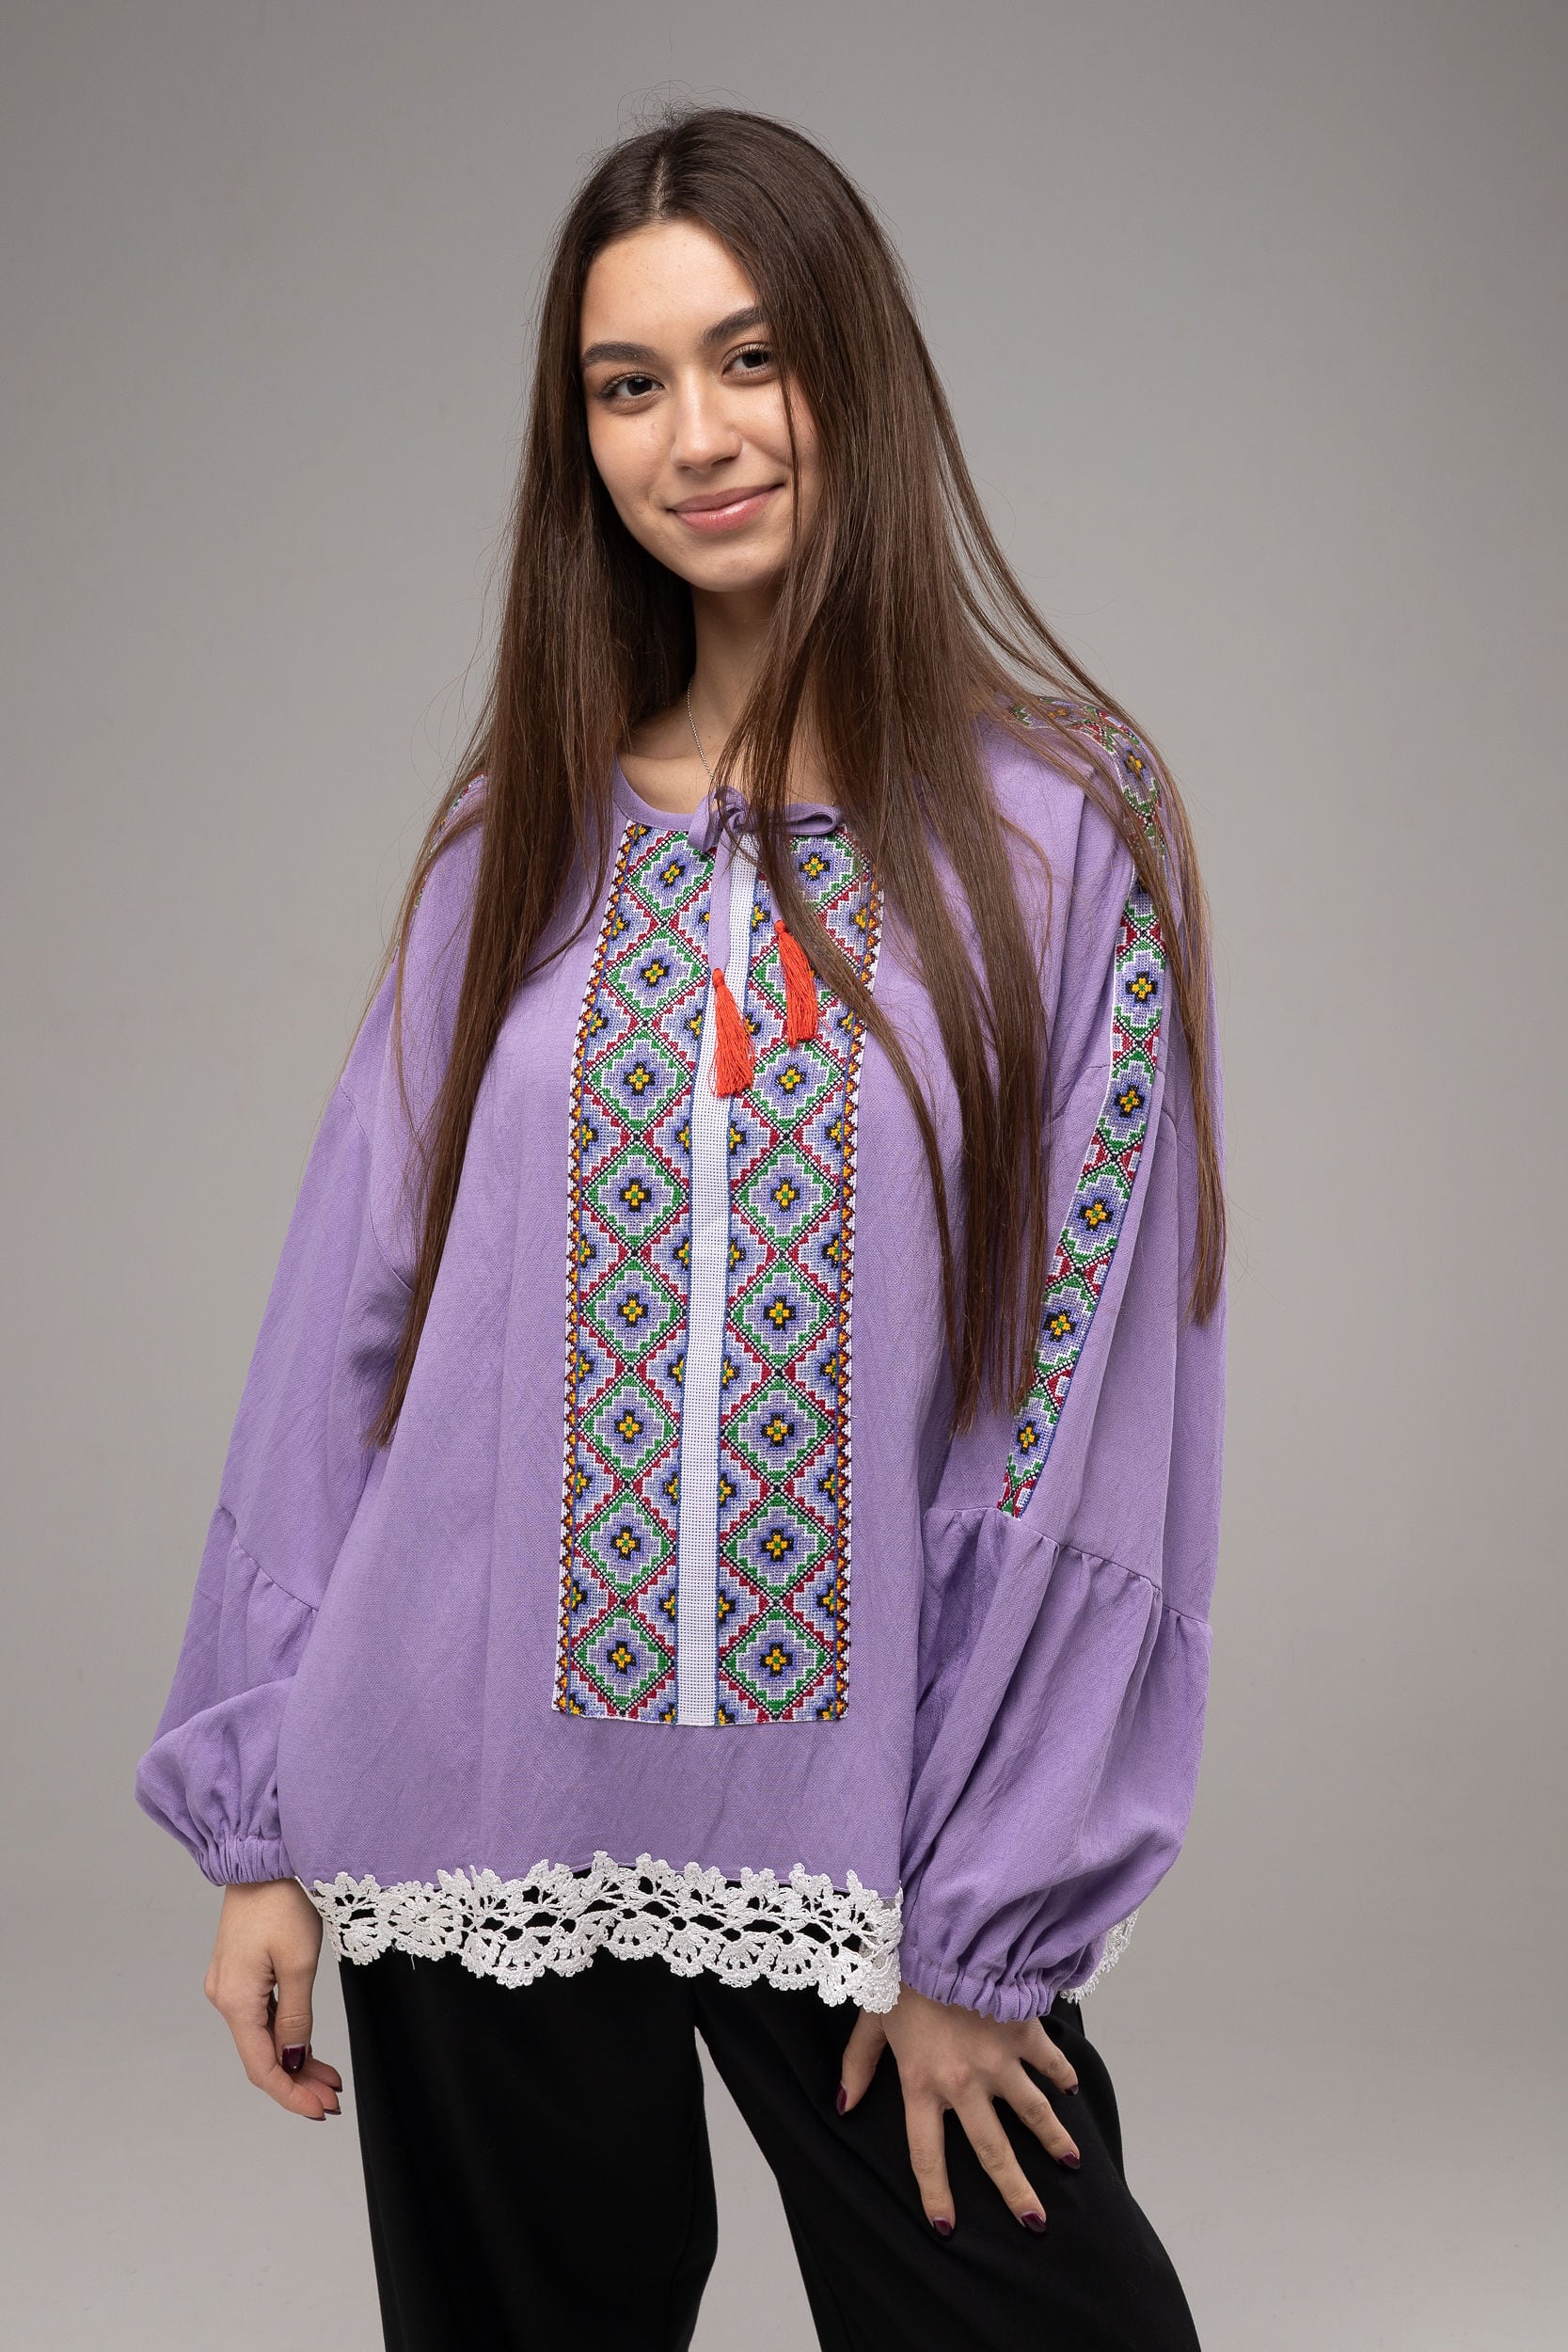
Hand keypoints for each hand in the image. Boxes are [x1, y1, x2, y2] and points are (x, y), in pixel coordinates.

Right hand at [204, 1879, 342, 2120]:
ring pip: (263, 2037)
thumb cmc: (282, 1901)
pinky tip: (307, 2047)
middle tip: (332, 2099)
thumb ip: (296, 2016)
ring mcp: (231, 1984)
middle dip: (297, 2081)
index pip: (262, 2067)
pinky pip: (262, 2015)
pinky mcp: (240, 1971)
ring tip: (328, 2079)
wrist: (262, 1857)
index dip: (291, 2094)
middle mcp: (225, 1997)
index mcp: (236, 2000)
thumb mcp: (299, 1962)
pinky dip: (285, 2034)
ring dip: (294, 2060)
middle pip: (261, 2055)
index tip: (321, 2110)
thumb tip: (293, 2059)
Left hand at [839, 1983, 1079, 2234]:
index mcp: (922, 2083)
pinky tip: (1072, 2090)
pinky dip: (1063, 2076)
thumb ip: (858, 2064)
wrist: (943, 1933)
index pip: (926, 2154)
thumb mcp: (870, 2017)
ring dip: (1054, 2141)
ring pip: (1033, 2113)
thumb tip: (843, 2105)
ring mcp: (999, 2060)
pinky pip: (1048, 2062)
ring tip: (1071, 2164)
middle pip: (992, 2150)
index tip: (947, 2228)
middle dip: (1014, 2190)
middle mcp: (964, 2083)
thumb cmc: (901, 1972)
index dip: (936, 2194)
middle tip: (1034, 2223)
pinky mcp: (1023, 2032)